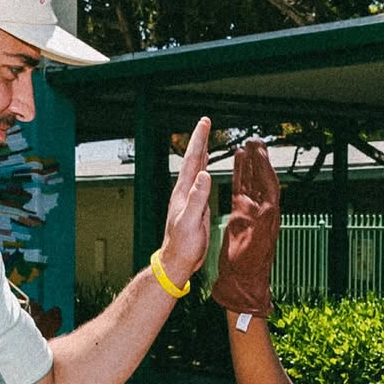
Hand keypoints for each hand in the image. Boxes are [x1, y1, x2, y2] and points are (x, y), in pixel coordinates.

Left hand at [156, 117, 211, 287]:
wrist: (178, 262)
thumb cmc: (183, 245)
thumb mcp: (191, 221)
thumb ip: (197, 198)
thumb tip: (205, 174)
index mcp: (184, 192)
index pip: (193, 160)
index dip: (199, 140)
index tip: (204, 122)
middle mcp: (185, 191)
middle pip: (194, 160)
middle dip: (200, 140)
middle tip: (205, 122)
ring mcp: (190, 198)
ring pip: (197, 170)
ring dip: (202, 152)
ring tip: (205, 138)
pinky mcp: (195, 207)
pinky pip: (201, 183)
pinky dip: (204, 171)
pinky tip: (206, 169)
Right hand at [211, 138, 279, 315]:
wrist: (241, 282)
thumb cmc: (247, 267)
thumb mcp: (255, 244)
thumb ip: (261, 223)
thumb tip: (267, 204)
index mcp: (268, 216)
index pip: (269, 184)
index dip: (265, 165)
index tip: (259, 148)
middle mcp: (262, 210)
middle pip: (262, 178)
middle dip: (259, 159)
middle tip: (255, 139)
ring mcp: (251, 212)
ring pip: (251, 181)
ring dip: (250, 163)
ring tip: (246, 145)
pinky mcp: (240, 215)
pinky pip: (240, 190)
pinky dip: (239, 175)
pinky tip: (237, 163)